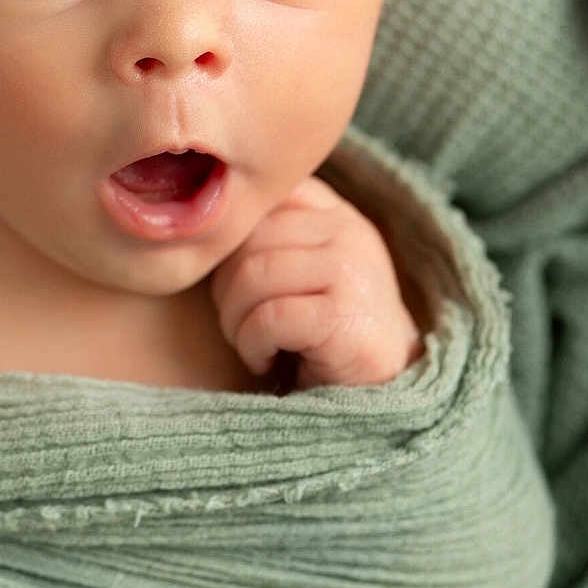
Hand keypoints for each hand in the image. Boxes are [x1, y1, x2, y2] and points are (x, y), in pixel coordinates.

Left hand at [209, 175, 423, 389]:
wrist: (382, 388)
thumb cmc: (327, 328)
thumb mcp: (305, 268)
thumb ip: (272, 236)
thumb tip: (204, 224)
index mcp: (334, 213)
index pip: (262, 200)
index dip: (231, 242)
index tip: (232, 280)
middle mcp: (347, 231)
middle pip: (248, 239)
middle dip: (224, 287)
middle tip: (234, 322)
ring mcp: (349, 269)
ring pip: (254, 275)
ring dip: (234, 319)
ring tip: (247, 342)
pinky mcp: (342, 315)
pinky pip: (269, 317)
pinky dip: (252, 344)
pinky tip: (263, 360)